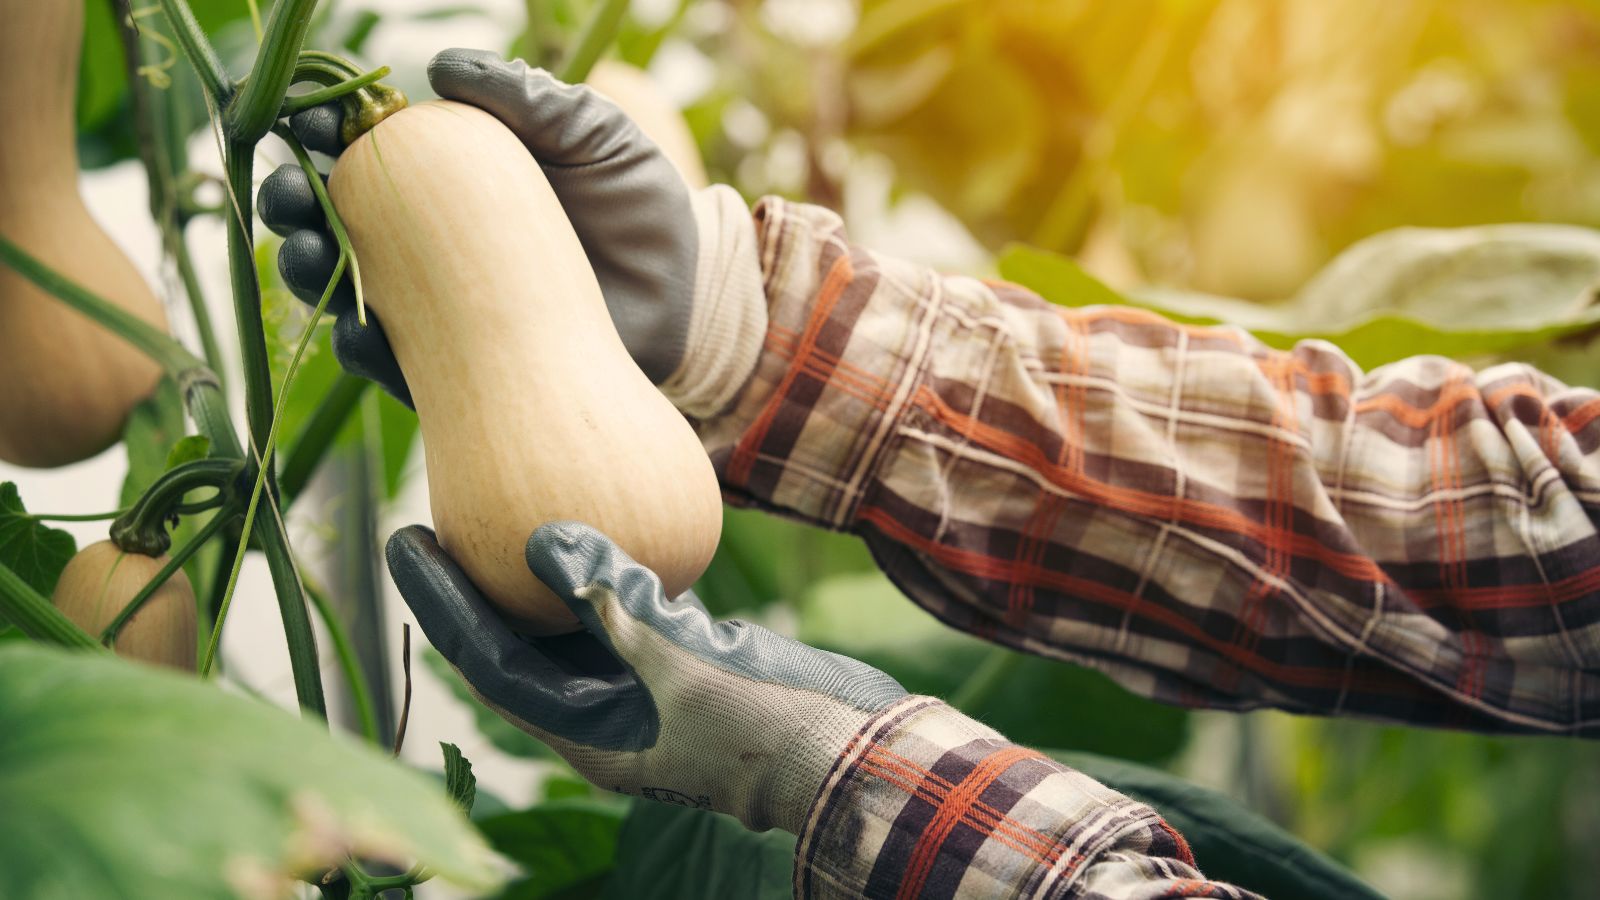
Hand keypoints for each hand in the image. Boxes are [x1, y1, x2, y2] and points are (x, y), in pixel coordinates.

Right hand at [258, 47, 698, 406]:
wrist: (689, 294)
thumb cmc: (639, 203)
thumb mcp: (592, 134)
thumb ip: (527, 98)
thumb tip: (441, 66)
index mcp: (452, 179)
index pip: (369, 153)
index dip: (328, 137)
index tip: (314, 126)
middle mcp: (432, 244)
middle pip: (335, 221)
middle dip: (294, 206)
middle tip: (288, 197)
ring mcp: (442, 309)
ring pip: (348, 292)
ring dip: (311, 273)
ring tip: (307, 256)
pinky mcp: (462, 370)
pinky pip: (397, 365)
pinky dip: (366, 348)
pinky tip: (357, 331)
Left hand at [388, 521, 905, 833]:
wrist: (850, 749)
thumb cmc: (766, 727)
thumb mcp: (683, 664)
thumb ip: (614, 603)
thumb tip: (541, 541)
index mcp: (585, 733)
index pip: (488, 662)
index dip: (444, 600)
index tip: (409, 536)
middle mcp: (602, 714)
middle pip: (516, 640)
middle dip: (476, 581)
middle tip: (437, 511)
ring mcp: (643, 690)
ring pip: (570, 624)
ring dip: (538, 571)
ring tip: (502, 502)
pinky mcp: (683, 664)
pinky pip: (627, 611)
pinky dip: (608, 567)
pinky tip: (597, 515)